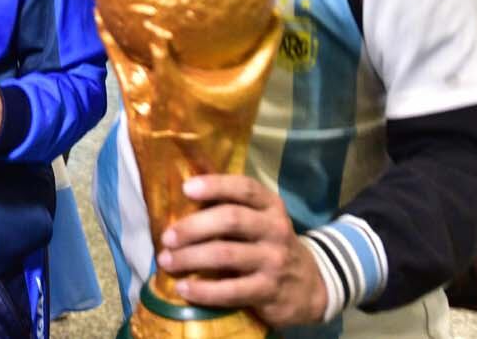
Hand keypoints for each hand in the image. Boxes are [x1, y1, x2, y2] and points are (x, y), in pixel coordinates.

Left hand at [157, 175, 327, 328]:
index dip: (215, 185)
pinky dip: (203, 290)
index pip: (245, 187)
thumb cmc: (270, 246)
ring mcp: (274, 260)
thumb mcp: (262, 221)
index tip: (186, 188)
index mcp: (271, 206)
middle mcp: (276, 229)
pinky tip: (184, 288)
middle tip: (167, 237)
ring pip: (226, 254)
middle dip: (193, 227)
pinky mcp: (269, 291)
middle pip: (230, 219)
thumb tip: (181, 203)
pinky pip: (231, 290)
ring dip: (190, 257)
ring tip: (167, 261)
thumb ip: (233, 210)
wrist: (309, 287)